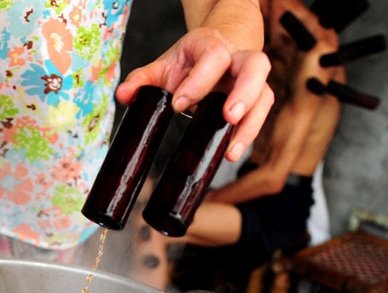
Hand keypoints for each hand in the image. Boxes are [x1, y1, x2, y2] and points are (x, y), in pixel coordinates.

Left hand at [115, 27, 272, 162]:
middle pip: (255, 66)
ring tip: (231, 150)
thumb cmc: (190, 61)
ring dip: (251, 124)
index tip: (178, 105)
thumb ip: (142, 80)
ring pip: (265, 95)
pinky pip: (260, 115)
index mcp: (212, 46)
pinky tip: (231, 152)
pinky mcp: (256, 100)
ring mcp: (252, 81)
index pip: (214, 57)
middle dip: (244, 93)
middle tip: (228, 117)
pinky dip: (248, 135)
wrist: (218, 50)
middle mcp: (238, 60)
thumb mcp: (164, 65)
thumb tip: (123, 95)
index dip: (199, 81)